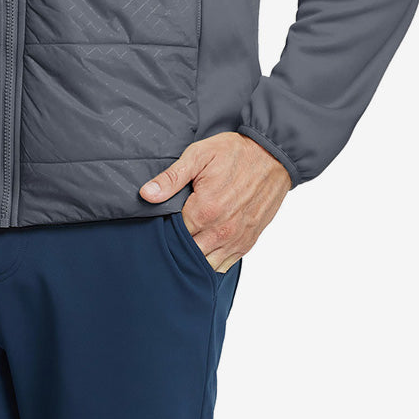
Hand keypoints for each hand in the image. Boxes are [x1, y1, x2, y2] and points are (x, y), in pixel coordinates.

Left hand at [139, 132, 291, 272]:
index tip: (163, 217)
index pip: (173, 233)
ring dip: (194, 255)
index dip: (165, 226)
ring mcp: (236, 239)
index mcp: (205, 210)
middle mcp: (221, 230)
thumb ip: (171, 178)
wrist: (272, 156)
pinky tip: (205, 247)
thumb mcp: (198, 155)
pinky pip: (225, 265)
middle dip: (177, 244)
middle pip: (188, 252)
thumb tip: (146, 194)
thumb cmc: (234, 153)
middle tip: (172, 230)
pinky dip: (212, 260)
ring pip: (206, 264)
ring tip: (188, 240)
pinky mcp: (248, 242)